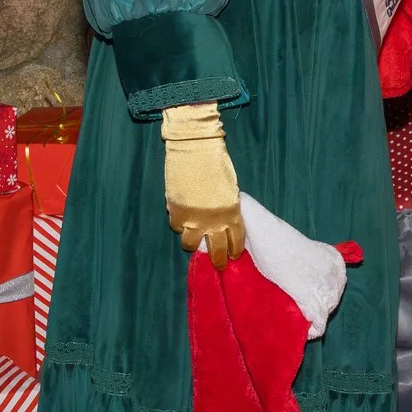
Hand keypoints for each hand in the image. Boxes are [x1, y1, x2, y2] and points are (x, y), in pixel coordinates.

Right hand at [162, 104, 244, 267]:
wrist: (195, 148)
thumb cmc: (217, 163)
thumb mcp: (230, 189)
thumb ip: (228, 208)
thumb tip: (223, 223)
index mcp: (232, 212)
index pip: (236, 240)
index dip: (234, 249)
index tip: (233, 254)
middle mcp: (214, 220)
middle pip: (216, 250)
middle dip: (218, 259)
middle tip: (217, 263)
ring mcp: (193, 218)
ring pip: (190, 244)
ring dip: (192, 242)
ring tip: (193, 239)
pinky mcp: (176, 211)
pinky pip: (176, 226)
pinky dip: (178, 223)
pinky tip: (181, 217)